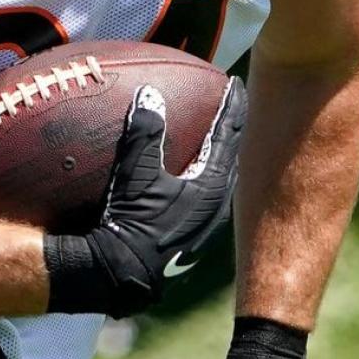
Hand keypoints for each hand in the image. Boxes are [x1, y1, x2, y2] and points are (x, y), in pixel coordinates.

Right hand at [43, 78, 245, 316]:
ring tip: (215, 139)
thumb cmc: (133, 223)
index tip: (236, 84)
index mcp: (212, 186)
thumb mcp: (138, 174)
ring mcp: (207, 224)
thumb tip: (150, 93)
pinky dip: (203, 178)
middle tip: (231, 107)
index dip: (232, 106)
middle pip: (232, 157)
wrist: (122, 274)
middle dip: (231, 131)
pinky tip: (190, 179)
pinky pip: (206, 197)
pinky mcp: (192, 237)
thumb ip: (146, 133)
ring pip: (221, 180)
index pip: (229, 135)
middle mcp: (217, 205)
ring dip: (219, 157)